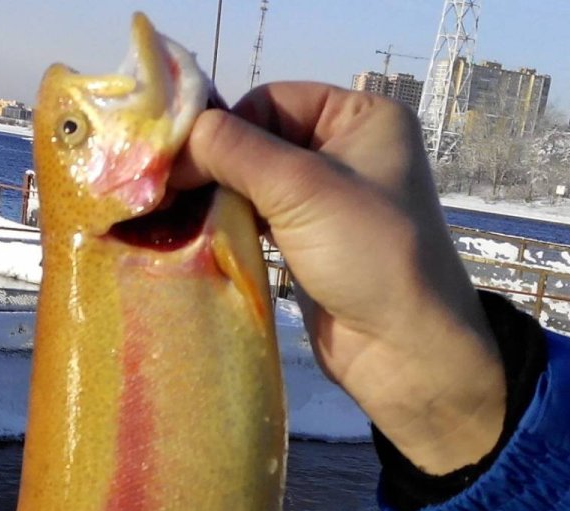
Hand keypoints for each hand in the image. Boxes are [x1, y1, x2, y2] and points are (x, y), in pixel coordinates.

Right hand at [171, 84, 505, 474]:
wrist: (402, 350)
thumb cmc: (367, 255)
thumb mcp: (302, 188)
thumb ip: (237, 152)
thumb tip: (180, 136)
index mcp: (362, 117)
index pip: (272, 101)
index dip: (226, 127)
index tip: (182, 163)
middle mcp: (346, 153)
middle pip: (259, 141)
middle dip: (216, 166)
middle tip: (167, 193)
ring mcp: (327, 204)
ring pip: (254, 186)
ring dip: (219, 200)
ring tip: (176, 216)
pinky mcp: (309, 248)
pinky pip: (258, 225)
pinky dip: (230, 228)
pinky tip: (200, 237)